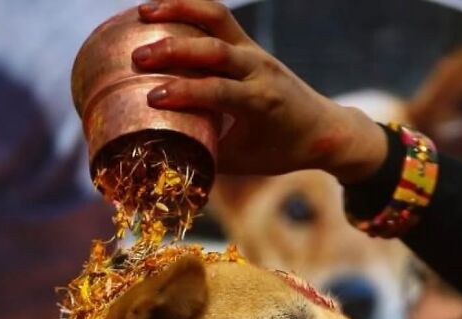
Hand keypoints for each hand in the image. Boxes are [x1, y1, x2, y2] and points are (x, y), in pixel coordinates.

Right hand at [133, 0, 387, 181]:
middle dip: (175, 50)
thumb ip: (208, 157)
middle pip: (215, 49)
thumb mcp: (244, 161)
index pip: (220, 91)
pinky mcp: (248, 44)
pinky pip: (219, 17)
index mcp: (261, 102)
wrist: (322, 129)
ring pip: (218, 18)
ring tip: (144, 13)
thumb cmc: (279, 151)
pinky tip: (161, 9)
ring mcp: (254, 51)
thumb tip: (165, 158)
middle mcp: (259, 70)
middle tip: (139, 56)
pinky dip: (190, 9)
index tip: (153, 97)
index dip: (186, 93)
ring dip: (181, 10)